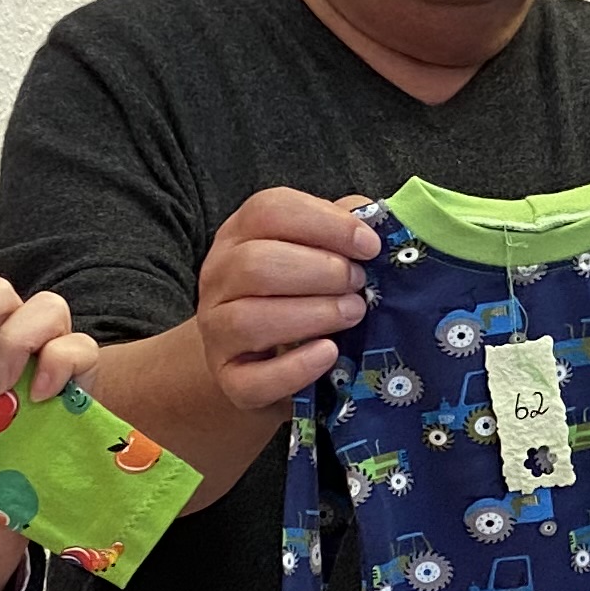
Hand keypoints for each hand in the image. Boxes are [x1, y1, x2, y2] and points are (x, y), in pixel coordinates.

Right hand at [188, 187, 381, 411]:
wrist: (260, 363)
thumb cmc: (299, 296)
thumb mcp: (317, 253)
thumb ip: (341, 229)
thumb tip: (372, 222)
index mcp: (240, 235)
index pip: (269, 211)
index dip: (326, 224)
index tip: (369, 247)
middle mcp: (218, 278)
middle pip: (256, 263)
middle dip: (321, 272)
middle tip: (359, 284)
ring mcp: (217, 331)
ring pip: (249, 319)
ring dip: (313, 314)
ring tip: (353, 313)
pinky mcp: (230, 380)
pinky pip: (255, 379)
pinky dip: (297, 367)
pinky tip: (329, 353)